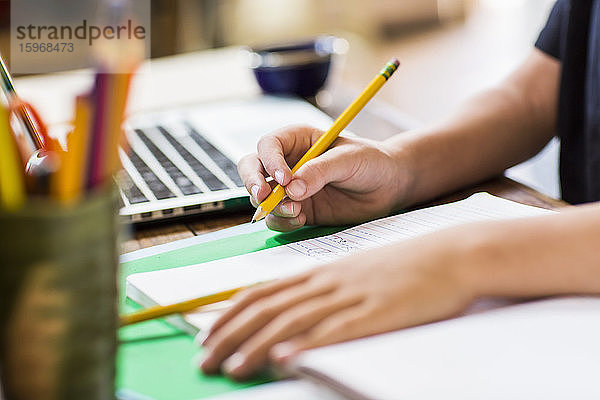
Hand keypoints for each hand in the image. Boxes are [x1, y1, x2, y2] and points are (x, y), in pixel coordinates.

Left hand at [199, 231, 474, 379]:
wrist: (447, 254)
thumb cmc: (400, 266)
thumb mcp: (354, 273)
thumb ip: (322, 291)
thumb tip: (290, 316)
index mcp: (320, 271)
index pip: (262, 291)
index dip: (229, 314)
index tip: (205, 334)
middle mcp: (327, 282)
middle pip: (268, 308)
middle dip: (230, 335)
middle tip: (203, 359)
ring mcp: (351, 296)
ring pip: (293, 321)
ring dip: (257, 346)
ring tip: (231, 368)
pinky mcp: (376, 312)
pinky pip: (335, 330)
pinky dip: (306, 345)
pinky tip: (285, 358)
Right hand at [237, 125, 408, 230]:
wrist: (389, 187)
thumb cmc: (371, 162)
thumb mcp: (349, 159)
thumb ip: (320, 171)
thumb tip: (292, 189)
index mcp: (298, 140)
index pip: (269, 145)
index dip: (270, 161)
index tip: (285, 179)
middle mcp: (288, 163)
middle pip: (253, 168)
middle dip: (253, 183)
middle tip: (264, 197)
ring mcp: (290, 188)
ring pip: (261, 197)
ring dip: (272, 207)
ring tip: (297, 212)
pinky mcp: (298, 210)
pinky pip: (276, 218)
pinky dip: (282, 222)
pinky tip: (301, 219)